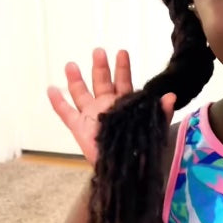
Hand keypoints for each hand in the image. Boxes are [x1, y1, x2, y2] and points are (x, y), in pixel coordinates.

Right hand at [47, 48, 176, 165]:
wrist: (125, 170)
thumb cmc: (139, 150)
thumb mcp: (153, 129)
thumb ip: (161, 112)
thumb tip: (171, 96)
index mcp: (123, 104)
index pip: (123, 81)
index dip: (122, 67)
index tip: (122, 52)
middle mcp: (105, 106)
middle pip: (101, 82)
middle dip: (100, 67)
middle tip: (98, 51)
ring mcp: (90, 115)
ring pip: (80, 93)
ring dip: (76, 79)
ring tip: (71, 65)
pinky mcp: (78, 128)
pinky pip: (66, 112)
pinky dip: (58, 101)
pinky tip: (52, 89)